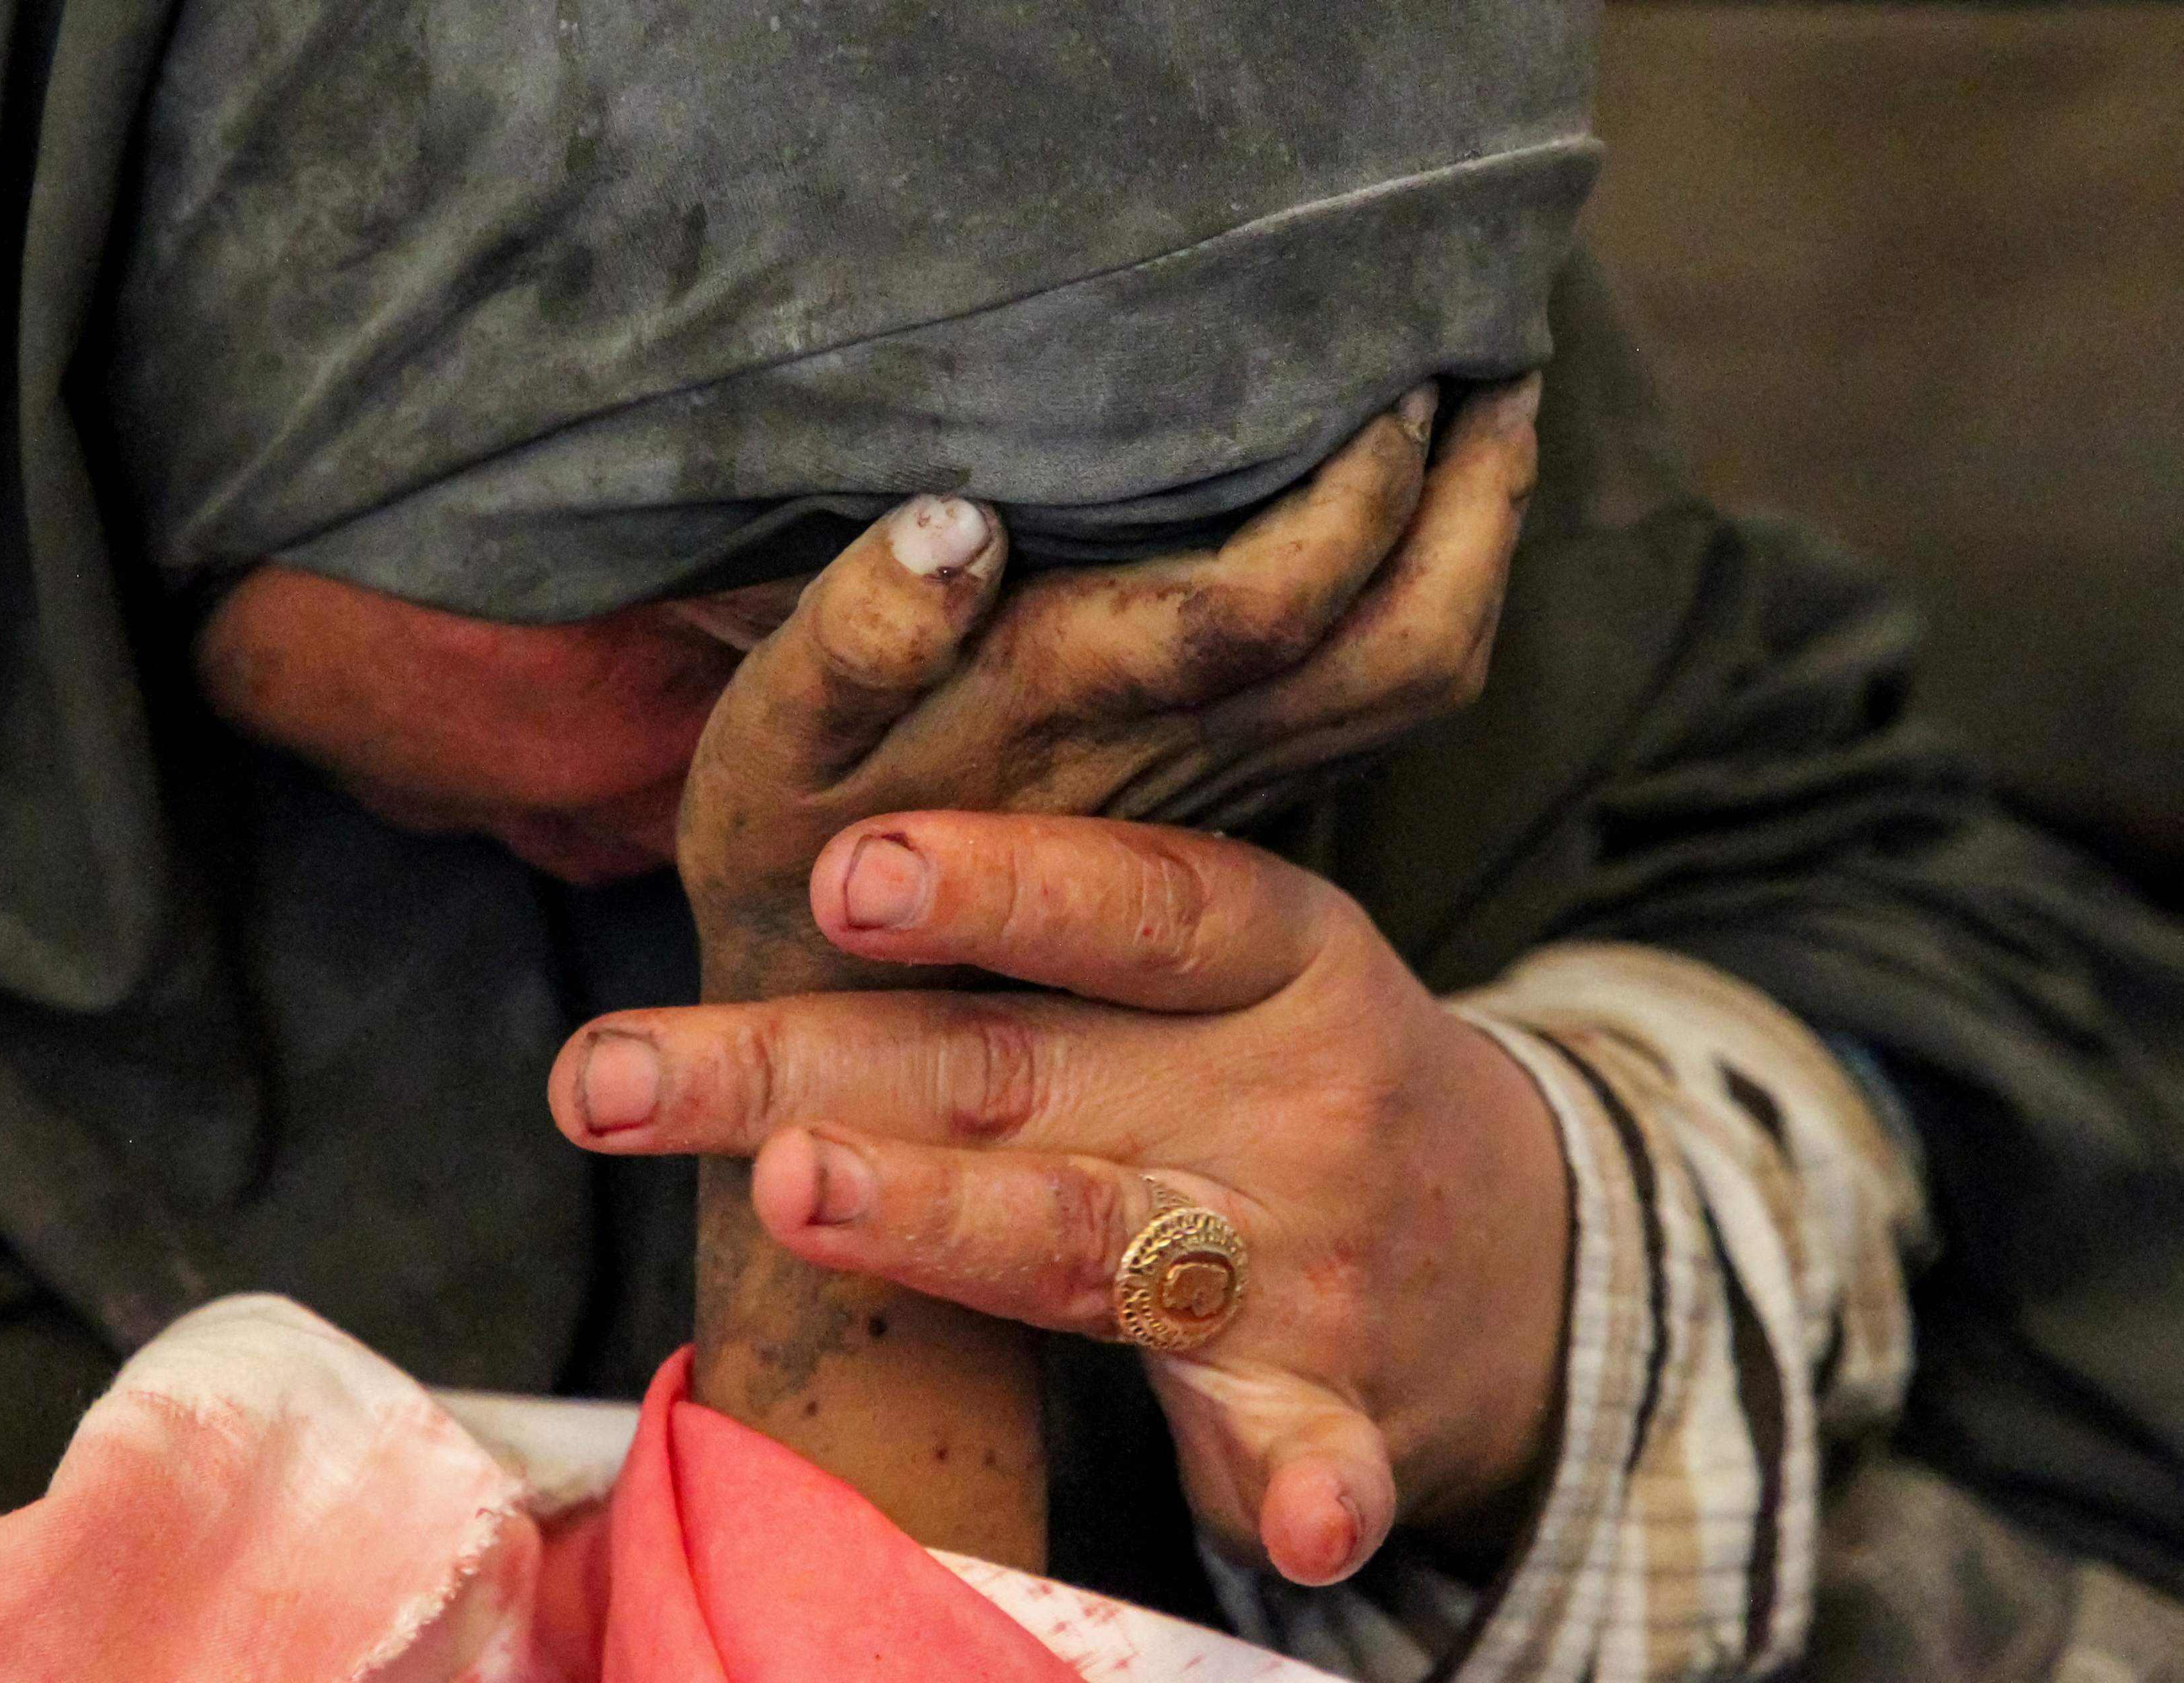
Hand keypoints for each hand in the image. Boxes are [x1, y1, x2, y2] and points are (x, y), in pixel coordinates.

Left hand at [555, 811, 1569, 1583]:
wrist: (1525, 1242)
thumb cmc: (1289, 1069)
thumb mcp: (1230, 964)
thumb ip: (1059, 932)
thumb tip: (803, 855)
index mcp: (1274, 952)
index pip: (1132, 900)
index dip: (993, 884)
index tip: (840, 875)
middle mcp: (1287, 1092)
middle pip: (1017, 1072)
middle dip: (802, 1071)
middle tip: (616, 1077)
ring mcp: (1306, 1261)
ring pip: (1092, 1245)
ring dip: (950, 1223)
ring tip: (802, 1196)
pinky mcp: (1332, 1409)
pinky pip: (1319, 1458)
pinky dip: (1317, 1492)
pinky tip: (1304, 1533)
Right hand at [676, 376, 1539, 998]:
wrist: (848, 1045)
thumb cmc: (786, 861)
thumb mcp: (766, 753)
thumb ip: (852, 640)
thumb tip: (959, 522)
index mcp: (1059, 715)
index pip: (1258, 604)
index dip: (1347, 487)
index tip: (1382, 353)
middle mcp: (1174, 761)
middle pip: (1394, 649)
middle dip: (1471, 499)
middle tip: (1498, 350)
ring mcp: (1220, 796)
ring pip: (1409, 687)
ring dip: (1478, 548)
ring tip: (1498, 415)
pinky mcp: (1231, 810)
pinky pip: (1379, 712)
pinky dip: (1436, 605)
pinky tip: (1432, 523)